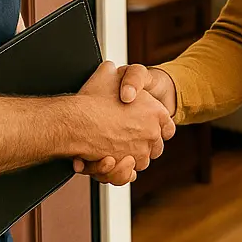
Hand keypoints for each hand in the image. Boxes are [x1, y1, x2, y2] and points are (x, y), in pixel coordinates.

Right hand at [70, 62, 174, 185]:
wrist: (75, 122)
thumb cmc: (91, 100)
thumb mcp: (108, 73)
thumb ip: (117, 72)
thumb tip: (113, 68)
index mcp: (156, 111)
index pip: (167, 124)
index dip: (155, 124)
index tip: (144, 124)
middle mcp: (153, 133)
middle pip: (154, 144)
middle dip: (142, 141)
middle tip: (125, 136)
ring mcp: (141, 152)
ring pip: (141, 159)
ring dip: (131, 156)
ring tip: (115, 147)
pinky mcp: (126, 167)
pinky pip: (130, 173)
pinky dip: (122, 170)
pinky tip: (111, 159)